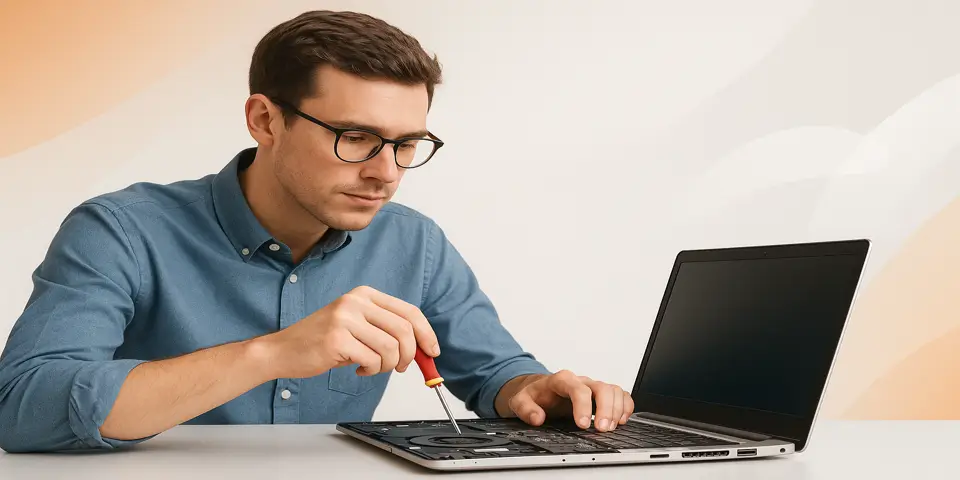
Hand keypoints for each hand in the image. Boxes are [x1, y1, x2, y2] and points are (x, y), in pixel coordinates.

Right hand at [258, 285, 439, 378]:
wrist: (283, 350)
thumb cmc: (322, 341)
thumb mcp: (357, 326)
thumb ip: (386, 331)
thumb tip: (422, 348)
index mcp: (364, 294)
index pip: (409, 311)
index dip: (426, 333)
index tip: (432, 351)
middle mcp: (355, 301)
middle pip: (404, 330)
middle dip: (410, 355)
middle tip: (402, 367)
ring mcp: (345, 318)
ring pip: (391, 347)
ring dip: (387, 365)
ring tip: (372, 366)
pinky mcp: (337, 338)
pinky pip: (372, 360)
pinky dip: (371, 370)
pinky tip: (358, 368)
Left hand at [505, 370, 633, 431]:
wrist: (539, 389)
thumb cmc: (534, 394)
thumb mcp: (520, 401)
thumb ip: (526, 409)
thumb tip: (537, 418)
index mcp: (561, 380)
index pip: (578, 388)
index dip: (583, 407)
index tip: (583, 425)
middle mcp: (580, 381)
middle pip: (601, 388)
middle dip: (605, 409)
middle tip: (602, 430)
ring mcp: (592, 386)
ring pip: (613, 390)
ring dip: (616, 409)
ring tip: (611, 428)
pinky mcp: (600, 394)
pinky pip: (619, 394)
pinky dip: (625, 406)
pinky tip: (621, 419)